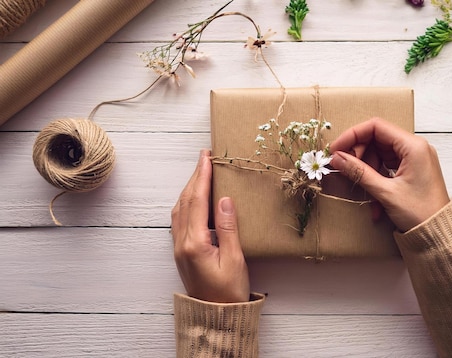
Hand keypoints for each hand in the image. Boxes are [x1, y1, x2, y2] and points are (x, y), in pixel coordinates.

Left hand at [171, 149, 249, 302]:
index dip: (202, 177)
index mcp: (194, 243)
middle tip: (204, 157)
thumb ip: (229, 228)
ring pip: (180, 209)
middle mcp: (181, 242)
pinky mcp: (181, 251)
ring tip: (201, 172)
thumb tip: (225, 199)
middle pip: (185, 201)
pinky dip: (187, 202)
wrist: (216, 315)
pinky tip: (194, 198)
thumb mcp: (235, 259)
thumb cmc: (229, 291)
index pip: (198, 201)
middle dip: (194, 177)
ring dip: (189, 188)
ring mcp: (179, 247)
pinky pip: (180, 219)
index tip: (208, 158)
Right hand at [330, 118, 449, 231]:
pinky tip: (373, 199)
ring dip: (366, 170)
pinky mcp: (412, 170)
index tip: (337, 149)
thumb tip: (338, 159)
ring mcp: (414, 159)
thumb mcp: (385, 192)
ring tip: (360, 188)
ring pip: (380, 154)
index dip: (353, 135)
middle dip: (359, 154)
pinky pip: (387, 167)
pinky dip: (376, 178)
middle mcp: (415, 148)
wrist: (439, 235)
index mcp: (413, 147)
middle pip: (377, 139)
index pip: (376, 127)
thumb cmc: (421, 213)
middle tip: (344, 168)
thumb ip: (359, 172)